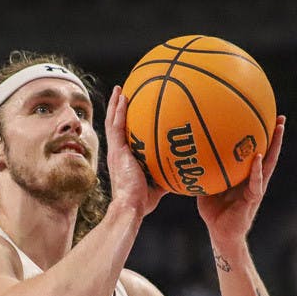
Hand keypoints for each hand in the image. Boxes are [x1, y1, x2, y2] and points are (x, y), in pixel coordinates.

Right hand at [104, 86, 165, 216]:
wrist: (131, 205)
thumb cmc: (143, 201)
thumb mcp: (159, 185)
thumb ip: (167, 175)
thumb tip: (183, 171)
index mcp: (124, 159)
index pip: (123, 137)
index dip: (124, 124)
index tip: (130, 111)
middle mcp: (117, 152)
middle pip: (115, 125)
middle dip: (118, 109)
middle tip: (122, 94)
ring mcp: (116, 150)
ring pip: (113, 122)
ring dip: (115, 105)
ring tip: (119, 90)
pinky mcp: (117, 150)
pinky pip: (116, 125)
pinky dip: (118, 110)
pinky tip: (122, 97)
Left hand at [197, 115, 284, 242]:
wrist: (220, 234)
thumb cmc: (213, 212)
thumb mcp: (206, 188)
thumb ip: (203, 173)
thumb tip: (188, 155)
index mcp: (245, 175)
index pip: (256, 152)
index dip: (261, 137)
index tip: (264, 117)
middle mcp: (254, 179)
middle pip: (268, 153)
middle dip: (275, 136)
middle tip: (280, 117)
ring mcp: (256, 188)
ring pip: (269, 163)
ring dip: (275, 146)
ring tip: (279, 129)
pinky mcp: (253, 198)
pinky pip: (256, 181)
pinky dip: (257, 169)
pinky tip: (258, 156)